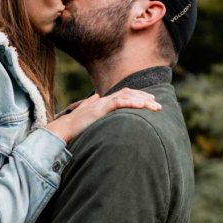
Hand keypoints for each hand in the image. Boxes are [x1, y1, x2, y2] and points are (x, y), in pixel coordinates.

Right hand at [46, 88, 160, 143]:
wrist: (64, 128)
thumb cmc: (75, 125)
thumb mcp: (88, 114)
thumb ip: (92, 105)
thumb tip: (95, 97)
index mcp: (104, 102)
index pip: (125, 94)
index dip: (138, 97)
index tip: (151, 102)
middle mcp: (104, 100)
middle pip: (129, 94)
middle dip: (145, 99)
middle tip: (158, 106)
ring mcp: (102, 103)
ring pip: (127, 96)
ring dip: (143, 101)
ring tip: (155, 107)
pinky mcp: (100, 109)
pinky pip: (119, 102)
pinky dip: (131, 103)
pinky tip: (142, 106)